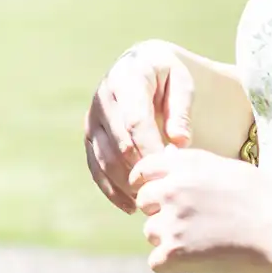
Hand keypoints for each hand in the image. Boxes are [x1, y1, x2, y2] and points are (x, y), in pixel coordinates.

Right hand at [85, 41, 191, 211]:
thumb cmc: (169, 77)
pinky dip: (111, 190)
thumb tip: (180, 142)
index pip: (136, 120)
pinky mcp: (89, 137)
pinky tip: (131, 206)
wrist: (142, 67)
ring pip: (105, 159)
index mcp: (127, 78)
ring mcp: (92, 119)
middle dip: (142, 170)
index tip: (171, 169)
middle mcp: (103, 98)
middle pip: (119, 143)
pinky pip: (96, 168)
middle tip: (165, 192)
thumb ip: (181, 111)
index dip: (152, 148)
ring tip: (151, 202)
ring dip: (127, 184)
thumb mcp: (182, 83)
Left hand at [133, 146, 271, 272]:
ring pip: (150, 233)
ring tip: (202, 243)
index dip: (147, 185)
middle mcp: (172, 188)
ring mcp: (171, 221)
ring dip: (169, 240)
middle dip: (161, 213)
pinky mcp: (174, 252)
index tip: (155, 197)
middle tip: (191, 225)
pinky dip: (173, 267)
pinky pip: (157, 263)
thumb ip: (193, 166)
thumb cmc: (266, 200)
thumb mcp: (227, 168)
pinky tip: (198, 262)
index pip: (144, 170)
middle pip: (144, 203)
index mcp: (185, 165)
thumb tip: (167, 158)